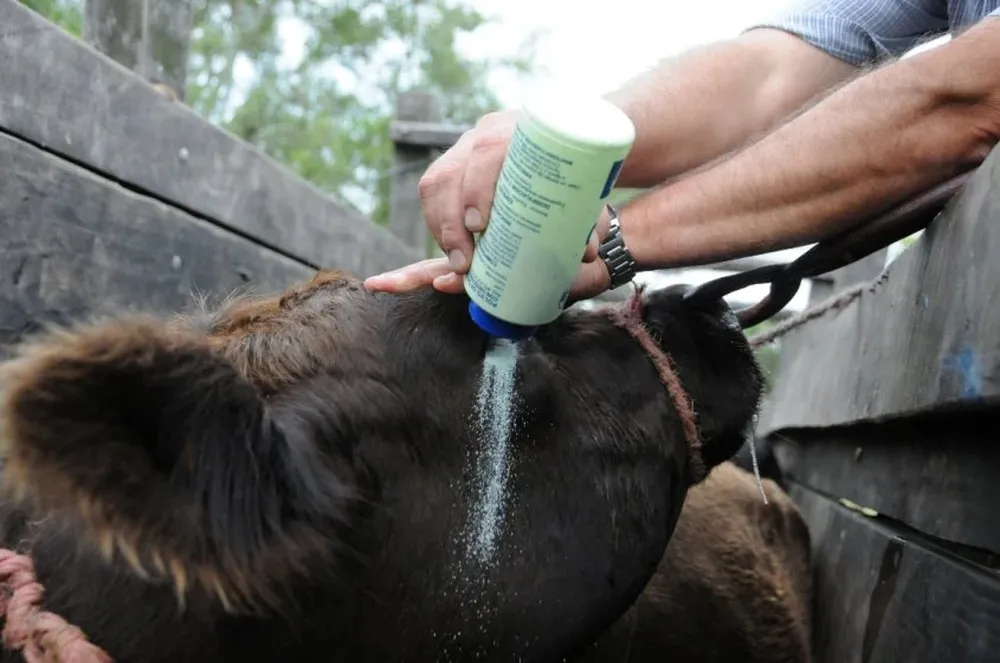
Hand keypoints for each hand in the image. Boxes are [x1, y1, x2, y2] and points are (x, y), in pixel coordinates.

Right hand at [364, 108, 606, 295]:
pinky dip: (436, 221)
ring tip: (458, 261)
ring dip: (441, 226)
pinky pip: (432, 190)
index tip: (480, 226)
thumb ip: (587, 217)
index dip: (478, 188)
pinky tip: (448, 246)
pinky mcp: (454, 161)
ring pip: (437, 182)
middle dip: (452, 220)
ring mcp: (466, 146)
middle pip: (454, 171)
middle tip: (466, 260)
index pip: (488, 150)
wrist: (564, 140)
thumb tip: (586, 253)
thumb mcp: (584, 187)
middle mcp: (487, 132)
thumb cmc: (576, 167)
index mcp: (521, 130)